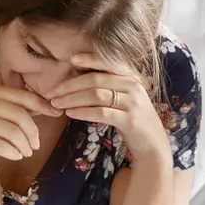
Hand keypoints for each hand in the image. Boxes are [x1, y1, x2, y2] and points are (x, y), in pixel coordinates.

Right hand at [0, 68, 60, 161]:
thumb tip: (6, 68)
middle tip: (36, 143)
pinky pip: (0, 145)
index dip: (42, 105)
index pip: (21, 96)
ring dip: (24, 145)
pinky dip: (12, 152)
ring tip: (26, 152)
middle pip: (21, 116)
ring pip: (13, 132)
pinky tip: (15, 156)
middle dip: (33, 132)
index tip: (55, 113)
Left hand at [47, 54, 168, 156]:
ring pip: (96, 95)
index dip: (90, 59)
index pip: (108, 62)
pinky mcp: (130, 120)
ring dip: (72, 99)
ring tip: (56, 104)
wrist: (153, 145)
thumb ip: (109, 87)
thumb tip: (79, 80)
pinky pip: (101, 113)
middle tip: (52, 92)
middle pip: (96, 79)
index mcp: (131, 77)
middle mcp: (133, 86)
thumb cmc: (134, 121)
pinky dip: (82, 112)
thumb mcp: (125, 99)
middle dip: (70, 85)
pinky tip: (70, 114)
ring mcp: (133, 103)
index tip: (71, 59)